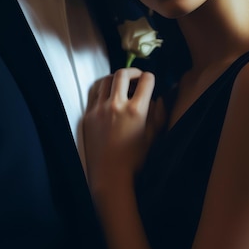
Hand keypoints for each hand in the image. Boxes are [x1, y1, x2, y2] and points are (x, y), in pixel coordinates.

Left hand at [83, 68, 165, 196]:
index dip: (151, 78)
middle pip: (123, 74)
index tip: (151, 81)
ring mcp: (100, 109)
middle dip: (133, 72)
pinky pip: (95, 92)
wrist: (110, 176)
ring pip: (106, 80)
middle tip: (137, 77)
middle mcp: (116, 105)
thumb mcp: (154, 137)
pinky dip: (103, 89)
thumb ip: (159, 115)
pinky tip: (108, 95)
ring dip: (116, 79)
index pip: (146, 81)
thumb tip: (159, 98)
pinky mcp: (88, 115)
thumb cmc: (135, 160)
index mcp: (136, 110)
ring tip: (122, 85)